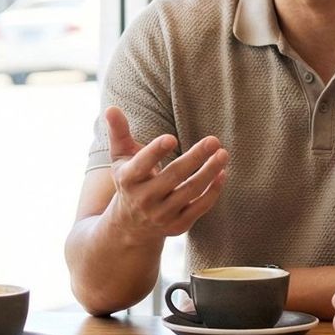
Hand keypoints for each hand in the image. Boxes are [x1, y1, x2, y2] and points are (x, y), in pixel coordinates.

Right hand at [100, 106, 227, 240]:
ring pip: (190, 191)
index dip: (155, 151)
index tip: (172, 138)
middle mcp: (144, 199)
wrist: (131, 225)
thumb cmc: (130, 181)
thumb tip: (111, 108)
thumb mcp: (120, 158)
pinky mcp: (178, 225)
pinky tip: (222, 173)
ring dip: (209, 172)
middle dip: (195, 158)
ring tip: (223, 154)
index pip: (141, 165)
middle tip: (213, 141)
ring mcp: (162, 215)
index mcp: (128, 179)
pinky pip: (200, 208)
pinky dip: (213, 191)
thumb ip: (118, 132)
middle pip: (173, 176)